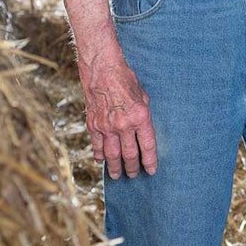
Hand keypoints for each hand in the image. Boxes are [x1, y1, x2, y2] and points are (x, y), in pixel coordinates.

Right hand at [78, 51, 157, 178]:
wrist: (102, 69)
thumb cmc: (126, 79)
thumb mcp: (143, 95)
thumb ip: (144, 115)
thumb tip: (144, 131)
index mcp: (140, 117)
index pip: (147, 146)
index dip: (150, 161)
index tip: (152, 171)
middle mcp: (123, 125)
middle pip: (130, 154)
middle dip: (133, 167)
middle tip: (134, 176)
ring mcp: (106, 126)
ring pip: (112, 154)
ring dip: (115, 167)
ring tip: (118, 176)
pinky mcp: (93, 124)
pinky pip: (97, 145)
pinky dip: (99, 155)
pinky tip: (101, 161)